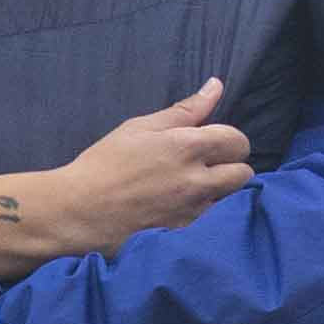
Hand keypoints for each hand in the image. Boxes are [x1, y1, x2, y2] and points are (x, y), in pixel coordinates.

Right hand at [35, 79, 252, 251]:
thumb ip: (184, 110)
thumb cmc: (105, 164)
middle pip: (243, 173)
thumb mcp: (140, 127)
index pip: (237, 141)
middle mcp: (198, 181)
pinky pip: (211, 222)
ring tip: (191, 189)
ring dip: (219, 192)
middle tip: (206, 166)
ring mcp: (193, 212)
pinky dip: (203, 214)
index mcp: (187, 147)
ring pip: (231, 199)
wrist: (79, 212)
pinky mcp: (185, 235)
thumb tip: (215, 87)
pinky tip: (179, 209)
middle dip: (231, 166)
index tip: (212, 143)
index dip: (228, 140)